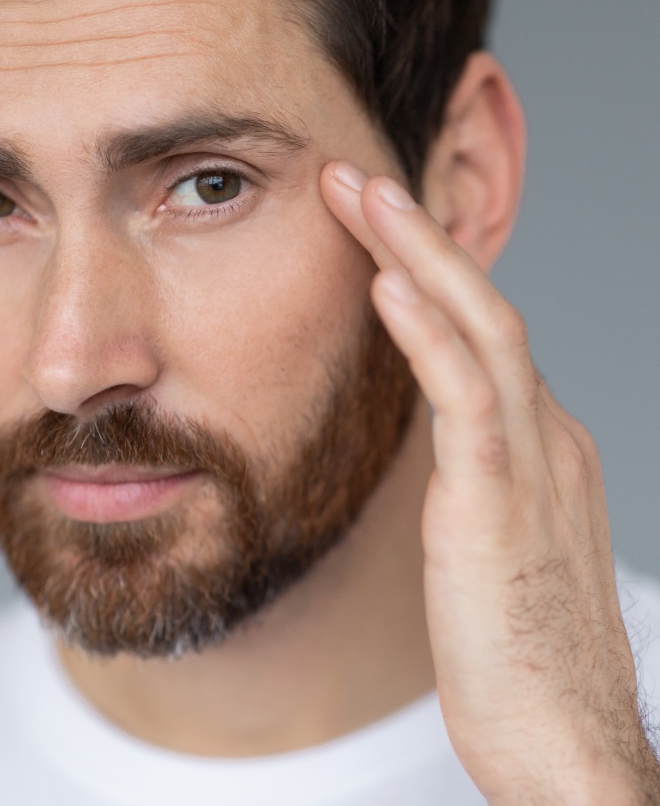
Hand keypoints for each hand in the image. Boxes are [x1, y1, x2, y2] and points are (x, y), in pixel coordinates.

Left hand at [321, 162, 659, 804]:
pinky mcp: (501, 506)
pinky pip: (465, 400)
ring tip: (363, 194)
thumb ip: (475, 480)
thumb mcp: (494, 544)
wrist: (568, 749)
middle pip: (480, 304)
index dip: (425, 267)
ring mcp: (532, 464)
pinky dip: (427, 336)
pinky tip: (385, 286)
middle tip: (356, 176)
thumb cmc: (521, 656)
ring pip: (478, 327)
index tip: (370, 221)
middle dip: (416, 234)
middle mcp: (545, 436)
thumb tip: (440, 444)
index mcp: (536, 445)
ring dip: (417, 253)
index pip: (477, 328)